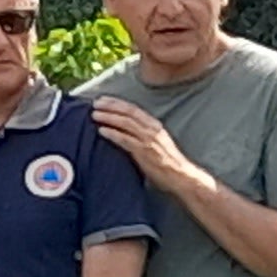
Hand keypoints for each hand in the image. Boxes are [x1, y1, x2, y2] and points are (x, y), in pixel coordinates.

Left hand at [85, 98, 199, 198]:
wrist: (181, 176)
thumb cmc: (166, 161)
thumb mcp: (157, 142)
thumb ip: (143, 134)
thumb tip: (124, 128)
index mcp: (155, 125)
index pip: (133, 109)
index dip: (117, 103)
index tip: (103, 99)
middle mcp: (152, 129)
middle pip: (128, 113)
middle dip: (110, 106)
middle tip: (95, 103)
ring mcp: (149, 140)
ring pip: (126, 123)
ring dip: (109, 117)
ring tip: (95, 115)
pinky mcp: (145, 152)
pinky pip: (126, 140)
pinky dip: (113, 134)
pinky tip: (102, 131)